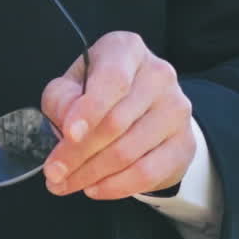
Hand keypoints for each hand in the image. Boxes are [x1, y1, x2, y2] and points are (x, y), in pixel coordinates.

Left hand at [40, 31, 194, 199]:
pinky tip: (95, 189)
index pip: (111, 80)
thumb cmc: (96, 88)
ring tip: (65, 184)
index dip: (88, 109)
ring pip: (131, 152)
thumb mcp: (71, 84)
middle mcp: (159, 74)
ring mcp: (177, 109)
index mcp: (126, 49)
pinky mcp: (185, 143)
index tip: (68, 134)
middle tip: (53, 174)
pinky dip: (118, 186)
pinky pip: (149, 172)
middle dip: (78, 153)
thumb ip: (63, 99)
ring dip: (93, 174)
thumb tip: (70, 129)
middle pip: (117, 122)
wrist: (143, 104)